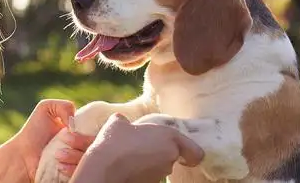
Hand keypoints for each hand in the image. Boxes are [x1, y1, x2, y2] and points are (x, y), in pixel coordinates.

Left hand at [12, 100, 91, 180]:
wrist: (22, 156)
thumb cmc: (34, 131)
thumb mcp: (46, 108)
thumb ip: (64, 105)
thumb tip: (76, 122)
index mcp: (82, 129)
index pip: (99, 129)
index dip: (94, 128)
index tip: (76, 129)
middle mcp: (84, 144)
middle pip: (96, 144)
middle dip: (81, 141)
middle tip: (64, 139)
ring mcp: (80, 160)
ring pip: (89, 160)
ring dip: (74, 156)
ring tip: (58, 155)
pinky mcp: (75, 173)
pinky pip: (82, 173)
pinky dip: (72, 169)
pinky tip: (59, 165)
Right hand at [71, 114, 203, 182]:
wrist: (104, 170)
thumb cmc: (115, 142)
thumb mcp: (118, 122)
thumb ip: (127, 121)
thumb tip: (122, 121)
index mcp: (169, 138)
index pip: (195, 152)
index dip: (191, 153)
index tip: (183, 154)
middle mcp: (169, 158)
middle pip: (172, 157)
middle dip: (158, 153)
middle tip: (141, 146)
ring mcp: (159, 175)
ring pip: (159, 168)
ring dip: (148, 163)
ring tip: (128, 156)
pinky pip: (147, 177)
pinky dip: (139, 173)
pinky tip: (124, 167)